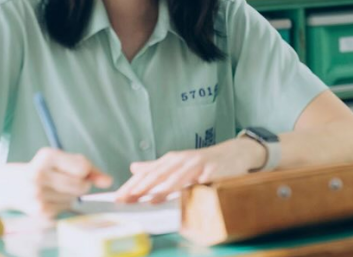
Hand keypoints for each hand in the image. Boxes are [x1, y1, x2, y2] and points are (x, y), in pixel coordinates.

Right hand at [2, 148, 112, 216]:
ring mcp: (37, 195)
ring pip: (74, 199)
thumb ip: (89, 169)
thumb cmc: (44, 170)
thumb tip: (109, 181)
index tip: (74, 170)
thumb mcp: (63, 161)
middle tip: (64, 181)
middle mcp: (39, 175)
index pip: (83, 167)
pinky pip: (65, 210)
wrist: (10, 186)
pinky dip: (62, 205)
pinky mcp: (39, 211)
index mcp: (47, 156)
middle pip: (81, 185)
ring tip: (54, 189)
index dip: (85, 171)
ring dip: (71, 196)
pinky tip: (49, 199)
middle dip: (80, 185)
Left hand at [115, 138, 265, 202]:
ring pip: (178, 176)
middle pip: (159, 173)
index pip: (149, 172)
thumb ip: (156, 166)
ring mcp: (199, 163)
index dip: (133, 184)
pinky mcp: (214, 170)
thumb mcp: (178, 163)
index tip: (118, 196)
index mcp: (172, 159)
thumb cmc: (203, 162)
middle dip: (142, 186)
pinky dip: (190, 188)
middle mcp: (183, 159)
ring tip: (149, 198)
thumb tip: (133, 168)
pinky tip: (184, 195)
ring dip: (163, 187)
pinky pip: (200, 181)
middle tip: (127, 198)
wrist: (234, 154)